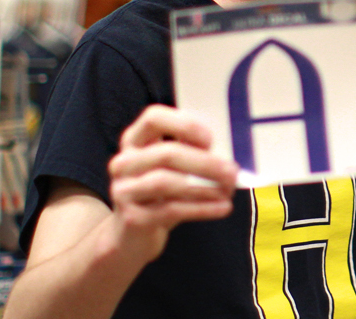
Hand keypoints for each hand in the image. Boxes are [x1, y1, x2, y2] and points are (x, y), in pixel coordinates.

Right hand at [107, 104, 238, 264]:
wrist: (132, 236)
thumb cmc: (160, 195)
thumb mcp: (173, 169)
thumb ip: (191, 154)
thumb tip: (226, 156)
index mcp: (135, 141)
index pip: (153, 118)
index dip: (184, 125)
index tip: (210, 140)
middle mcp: (124, 163)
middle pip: (167, 154)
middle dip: (205, 162)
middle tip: (232, 172)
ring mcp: (124, 191)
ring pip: (166, 182)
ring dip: (205, 187)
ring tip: (228, 191)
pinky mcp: (132, 218)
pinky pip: (171, 209)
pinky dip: (202, 208)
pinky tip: (222, 207)